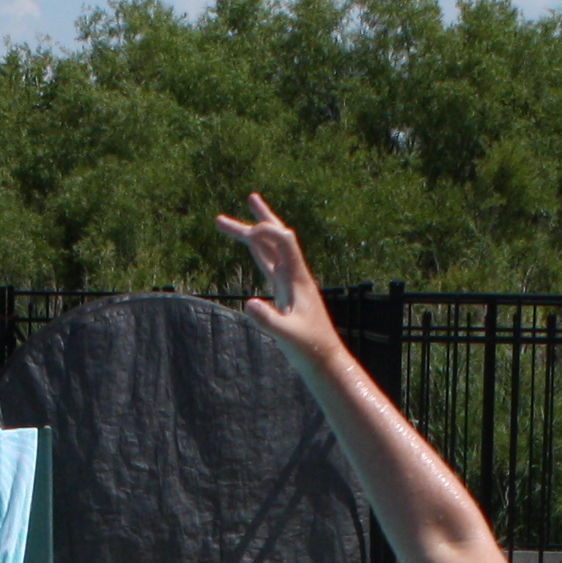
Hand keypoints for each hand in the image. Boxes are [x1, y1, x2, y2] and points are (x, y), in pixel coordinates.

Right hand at [214, 193, 339, 358]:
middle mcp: (295, 276)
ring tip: (237, 221)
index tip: (247, 231)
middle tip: (242, 202)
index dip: (266, 231)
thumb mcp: (286, 336)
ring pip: (272, 251)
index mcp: (297, 279)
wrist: (324, 360)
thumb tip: (248, 303)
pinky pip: (271, 265)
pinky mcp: (287, 294)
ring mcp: (291, 284)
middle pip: (276, 239)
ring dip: (256, 234)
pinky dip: (261, 252)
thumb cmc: (309, 349)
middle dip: (259, 221)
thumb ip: (268, 320)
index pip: (283, 241)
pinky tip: (255, 249)